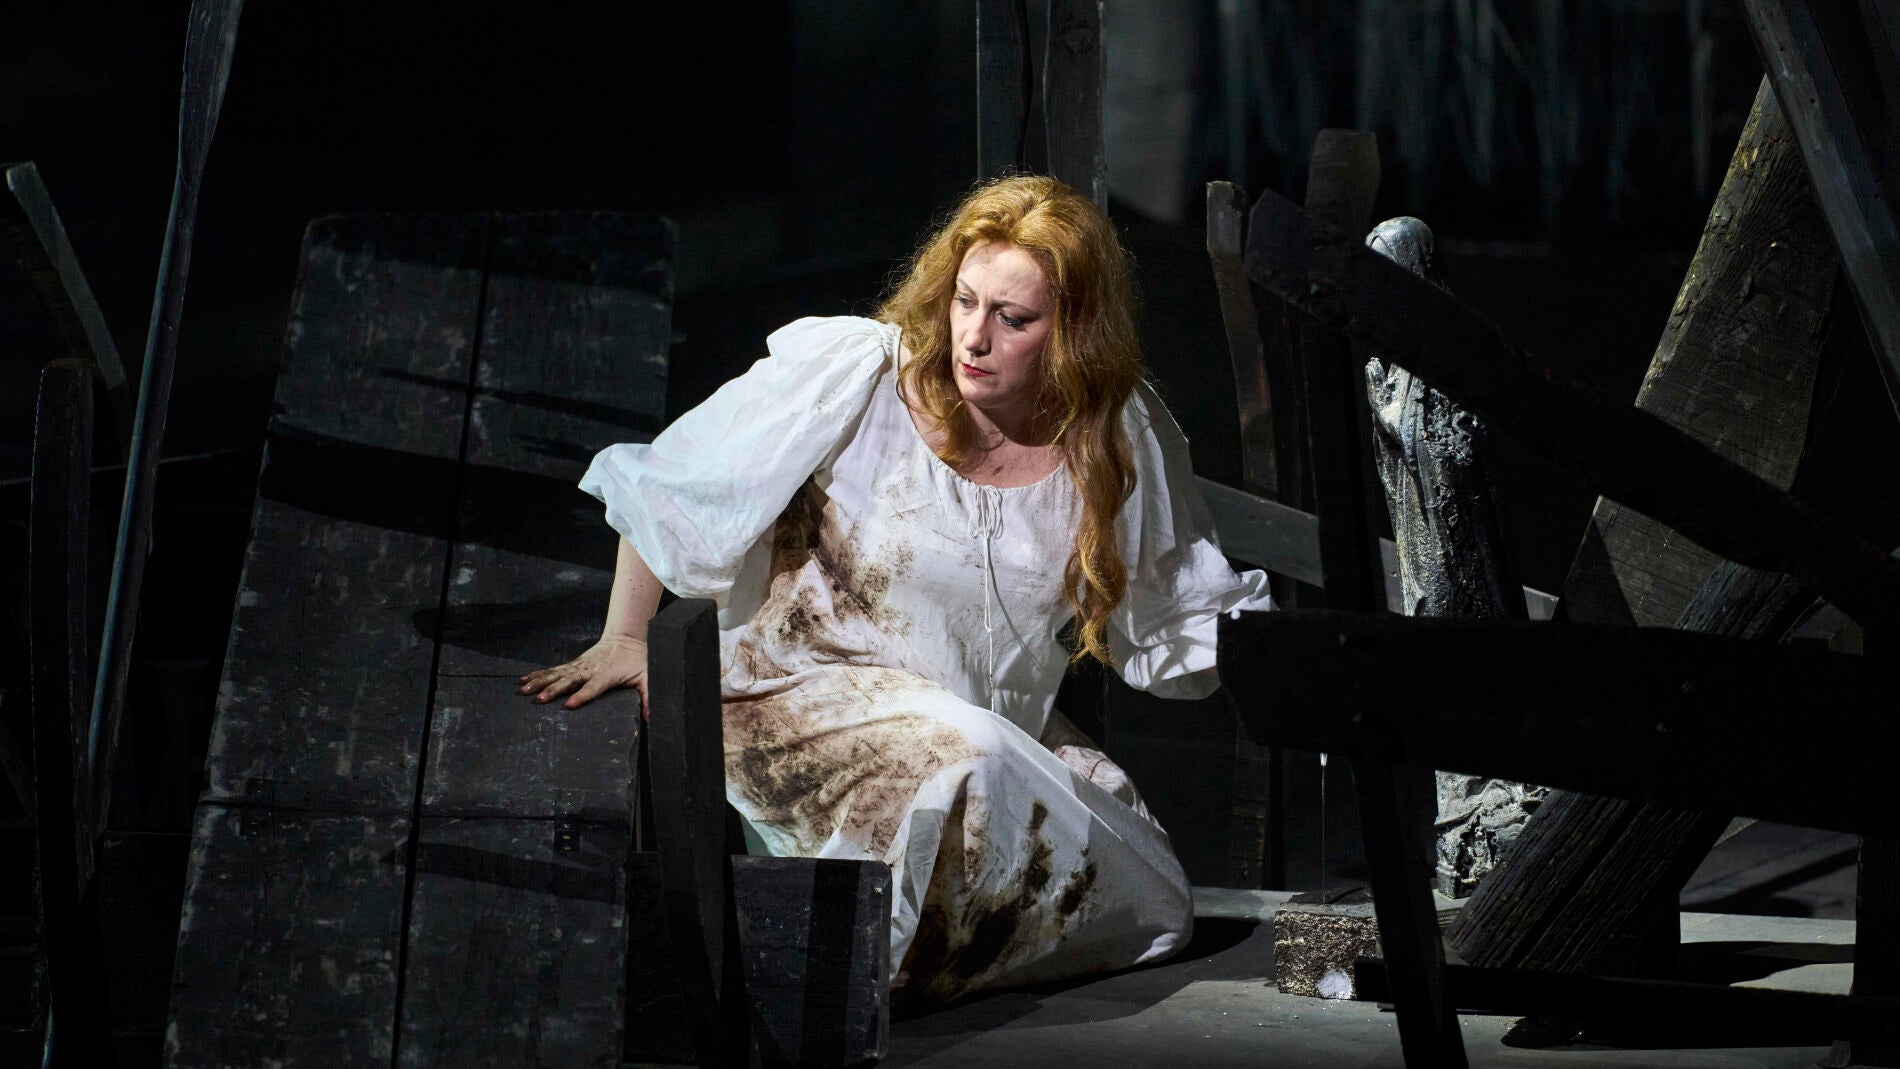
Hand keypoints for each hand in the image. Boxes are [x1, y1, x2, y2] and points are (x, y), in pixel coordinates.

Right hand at [519, 635, 649, 713]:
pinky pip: (553, 670)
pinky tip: (523, 680)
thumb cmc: (637, 661)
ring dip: (540, 682)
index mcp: (606, 675)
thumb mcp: (647, 676)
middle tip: (540, 700)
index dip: (582, 696)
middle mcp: (588, 670)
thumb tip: (651, 717)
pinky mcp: (573, 664)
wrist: (626, 638)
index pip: (593, 687)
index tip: (569, 705)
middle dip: (554, 690)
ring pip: (556, 674)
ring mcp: (579, 666)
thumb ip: (649, 695)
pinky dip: (538, 674)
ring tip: (524, 691)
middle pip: (569, 681)